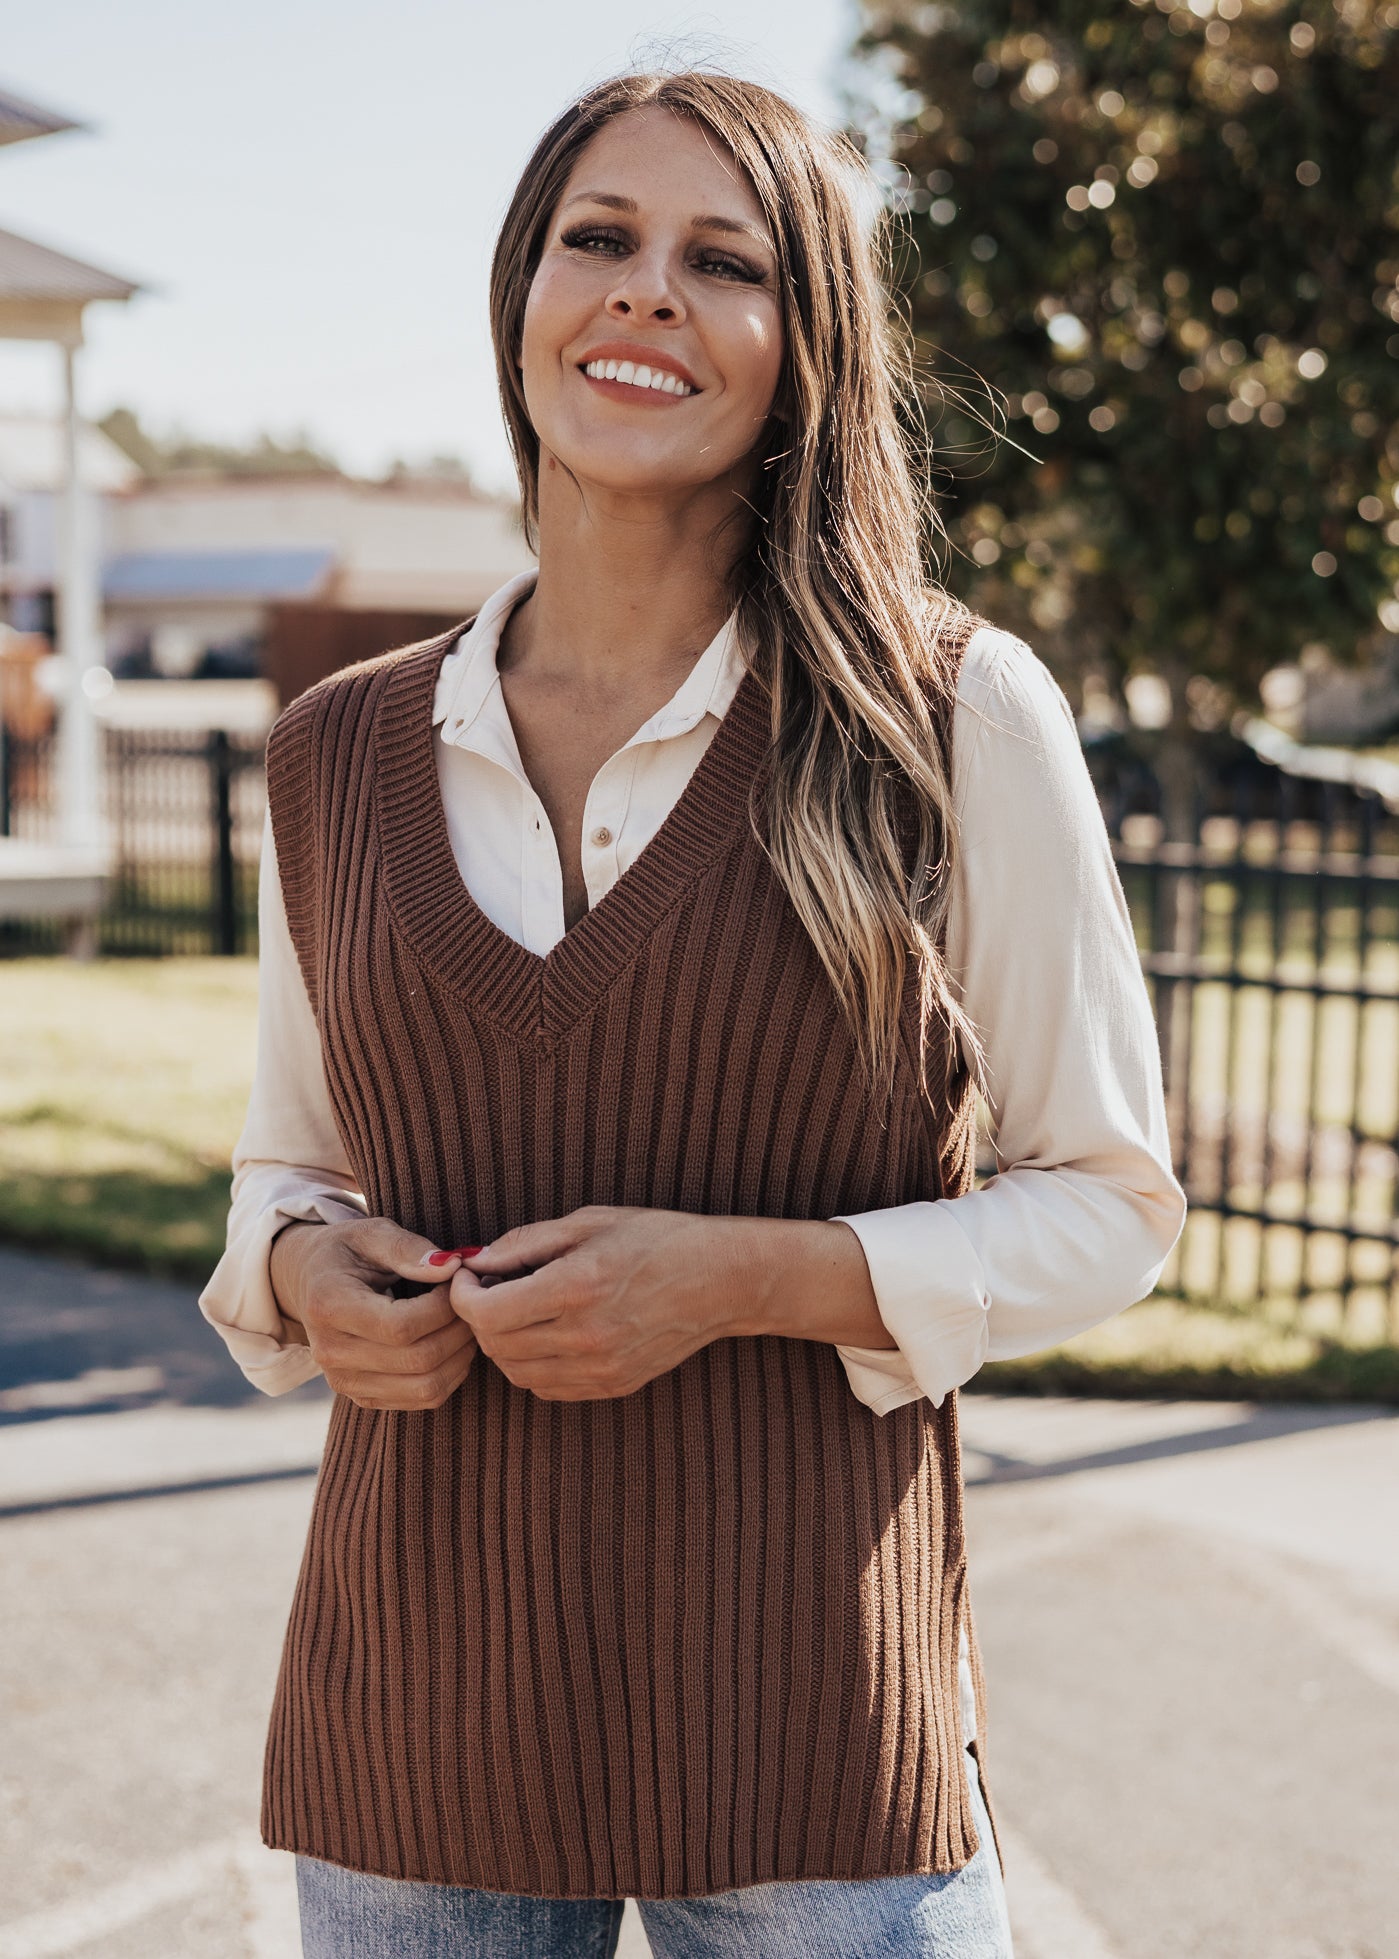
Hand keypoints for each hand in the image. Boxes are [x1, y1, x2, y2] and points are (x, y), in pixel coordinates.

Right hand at [269, 1217, 478, 1410]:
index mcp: (328, 1306)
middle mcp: (330, 1352)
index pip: (401, 1325)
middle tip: (471, 1302)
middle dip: (459, 1330)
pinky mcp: (361, 1397)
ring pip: (425, 1388)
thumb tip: (451, 1267)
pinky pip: (421, 1399)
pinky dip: (450, 1374)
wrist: (309, 1281)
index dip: (443, 1307)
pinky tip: (452, 1343)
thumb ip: (408, 1248)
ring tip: (465, 1322)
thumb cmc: (346, 1251)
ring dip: (461, 1356)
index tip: (457, 1282)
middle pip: (418, 1359)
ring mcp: (344, 1381)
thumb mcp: (370, 1232)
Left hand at [447, 1205, 748, 1401]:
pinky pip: (547, 1388)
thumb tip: (476, 1261)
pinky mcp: (613, 1386)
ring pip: (516, 1372)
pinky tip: (545, 1335)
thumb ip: (525, 1243)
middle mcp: (586, 1335)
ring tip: (517, 1311)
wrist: (721, 1280)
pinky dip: (531, 1365)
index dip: (462, 1294)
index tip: (467, 1275)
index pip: (485, 1313)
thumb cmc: (657, 1239)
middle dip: (479, 1316)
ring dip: (502, 1343)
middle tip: (489, 1288)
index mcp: (576, 1287)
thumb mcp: (589, 1222)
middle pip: (495, 1345)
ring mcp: (601, 1368)